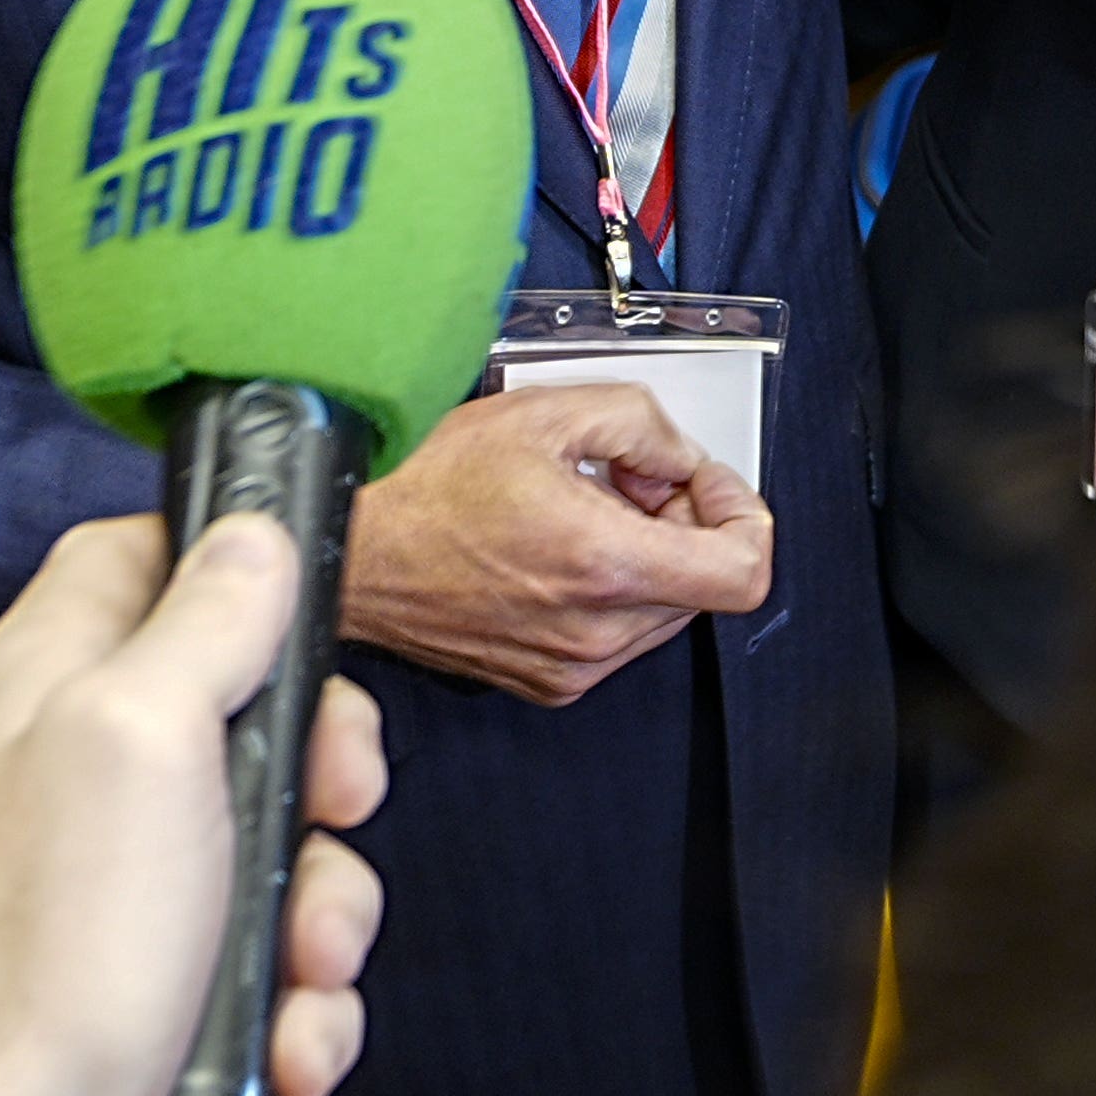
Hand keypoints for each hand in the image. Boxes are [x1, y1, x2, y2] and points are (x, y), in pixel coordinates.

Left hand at [0, 514, 387, 1095]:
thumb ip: (202, 621)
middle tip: (333, 810)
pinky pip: (260, 972)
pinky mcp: (149, 997)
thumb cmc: (50, 952)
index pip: (139, 559)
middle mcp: (72, 776)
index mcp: (46, 683)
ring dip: (323, 916)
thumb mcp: (141, 737)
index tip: (305, 630)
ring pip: (273, 855)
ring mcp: (111, 894)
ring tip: (303, 973)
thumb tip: (252, 535)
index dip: (234, 575)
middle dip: (320, 777)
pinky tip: (278, 1050)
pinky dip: (290, 1013)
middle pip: (243, 714)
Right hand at [339, 378, 774, 704]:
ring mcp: (571, 666)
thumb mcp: (542, 413)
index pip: (743, 572)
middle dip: (685, 523)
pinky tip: (562, 546)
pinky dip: (612, 589)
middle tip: (633, 480)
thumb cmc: (423, 489)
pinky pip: (618, 635)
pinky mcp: (548, 682)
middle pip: (705, 585)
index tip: (708, 485)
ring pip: (664, 609)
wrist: (352, 554)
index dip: (743, 515)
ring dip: (649, 556)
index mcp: (603, 565)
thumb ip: (639, 422)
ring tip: (588, 508)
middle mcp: (594, 631)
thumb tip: (681, 456)